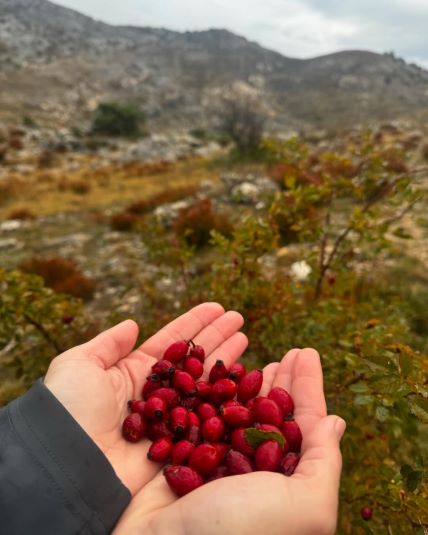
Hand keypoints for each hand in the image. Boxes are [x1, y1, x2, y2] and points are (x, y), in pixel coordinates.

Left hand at [44, 302, 247, 495]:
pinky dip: (226, 399)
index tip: (216, 308)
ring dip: (225, 361)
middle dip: (216, 337)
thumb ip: (108, 343)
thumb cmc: (71, 407)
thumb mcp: (80, 363)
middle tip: (238, 318)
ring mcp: (171, 418)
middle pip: (194, 359)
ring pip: (205, 384)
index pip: (172, 341)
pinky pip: (207, 417)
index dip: (195, 323)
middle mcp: (157, 393)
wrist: (69, 459)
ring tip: (245, 336)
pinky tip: (243, 378)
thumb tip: (133, 324)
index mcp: (134, 371)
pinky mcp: (179, 443)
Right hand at [113, 348, 345, 534]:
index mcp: (288, 485)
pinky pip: (210, 414)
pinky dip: (218, 392)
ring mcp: (222, 462)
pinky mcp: (189, 455)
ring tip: (265, 359)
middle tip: (291, 352)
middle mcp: (257, 473)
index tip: (306, 352)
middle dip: (285, 382)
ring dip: (254, 384)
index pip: (307, 424)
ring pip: (244, 413)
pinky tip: (225, 375)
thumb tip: (336, 422)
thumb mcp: (304, 504)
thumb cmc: (241, 531)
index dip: (309, 387)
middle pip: (277, 415)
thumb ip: (324, 463)